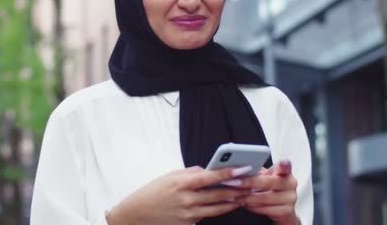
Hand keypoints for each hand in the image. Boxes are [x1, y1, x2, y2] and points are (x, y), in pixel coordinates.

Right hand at [106, 166, 253, 224]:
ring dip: (233, 202)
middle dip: (237, 189)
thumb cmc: (153, 192)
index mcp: (181, 183)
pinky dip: (218, 210)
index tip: (242, 168)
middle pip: (218, 194)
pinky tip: (228, 205)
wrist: (136, 215)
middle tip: (251, 184)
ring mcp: (188, 214)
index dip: (228, 172)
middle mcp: (186, 199)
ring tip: (245, 196)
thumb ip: (191, 173)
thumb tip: (210, 171)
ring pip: (217, 208)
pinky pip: (206, 216)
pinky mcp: (188, 224)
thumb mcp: (170, 176)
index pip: (209, 177)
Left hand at [231, 160, 299, 224]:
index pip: (286, 167)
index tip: (282, 162)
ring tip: (234, 194)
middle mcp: (290, 184)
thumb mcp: (266, 176)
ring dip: (247, 197)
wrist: (282, 208)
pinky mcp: (286, 211)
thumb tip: (239, 165)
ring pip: (265, 198)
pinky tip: (243, 203)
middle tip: (235, 182)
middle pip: (269, 182)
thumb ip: (257, 170)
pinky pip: (265, 209)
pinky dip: (252, 207)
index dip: (284, 165)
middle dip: (250, 182)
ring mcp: (290, 199)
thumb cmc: (270, 189)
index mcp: (285, 172)